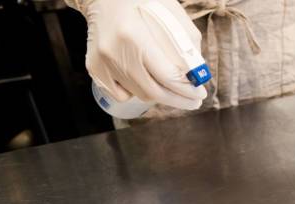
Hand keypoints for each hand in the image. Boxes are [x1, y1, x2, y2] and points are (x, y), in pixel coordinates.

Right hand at [77, 0, 206, 108]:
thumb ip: (186, 42)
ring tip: (173, 91)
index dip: (187, 90)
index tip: (200, 94)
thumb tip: (197, 72)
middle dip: (178, 100)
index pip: (167, 76)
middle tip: (193, 102)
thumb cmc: (140, 1)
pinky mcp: (94, 68)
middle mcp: (114, 52)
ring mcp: (101, 62)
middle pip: (153, 92)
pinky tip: (145, 83)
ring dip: (160, 96)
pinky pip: (120, 94)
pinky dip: (136, 93)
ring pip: (139, 94)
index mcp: (133, 35)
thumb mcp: (169, 12)